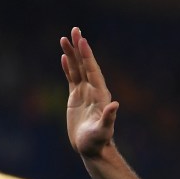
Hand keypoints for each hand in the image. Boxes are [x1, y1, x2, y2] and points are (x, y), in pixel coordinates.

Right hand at [60, 27, 118, 157]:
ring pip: (77, 69)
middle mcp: (93, 91)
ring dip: (72, 54)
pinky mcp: (76, 98)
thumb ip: (109, 118)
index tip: (83, 41)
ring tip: (65, 38)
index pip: (93, 71)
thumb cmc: (98, 141)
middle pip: (85, 65)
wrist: (92, 148)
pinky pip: (72, 78)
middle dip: (80, 48)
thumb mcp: (103, 130)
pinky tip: (64, 56)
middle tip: (75, 30)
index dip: (88, 56)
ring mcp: (84, 93)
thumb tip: (115, 105)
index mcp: (100, 95)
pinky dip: (68, 67)